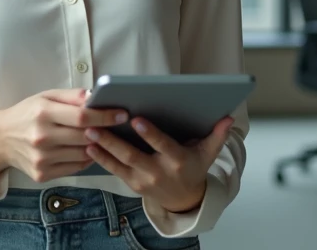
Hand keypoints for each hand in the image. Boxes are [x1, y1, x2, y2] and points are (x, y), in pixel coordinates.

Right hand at [0, 89, 128, 182]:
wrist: (0, 139)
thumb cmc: (27, 114)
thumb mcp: (45, 97)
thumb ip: (72, 96)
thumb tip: (96, 97)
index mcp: (43, 113)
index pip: (82, 116)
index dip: (105, 116)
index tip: (122, 114)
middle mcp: (41, 137)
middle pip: (85, 137)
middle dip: (105, 131)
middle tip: (118, 127)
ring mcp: (41, 159)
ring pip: (83, 155)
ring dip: (97, 147)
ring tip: (102, 138)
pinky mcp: (42, 174)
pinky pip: (75, 168)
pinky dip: (85, 159)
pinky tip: (86, 150)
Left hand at [84, 115, 234, 213]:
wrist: (185, 200)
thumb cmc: (194, 168)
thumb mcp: (208, 153)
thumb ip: (217, 135)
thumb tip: (228, 118)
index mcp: (177, 159)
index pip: (162, 145)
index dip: (149, 134)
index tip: (136, 120)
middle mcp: (159, 171)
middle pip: (133, 155)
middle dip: (115, 141)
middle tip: (98, 126)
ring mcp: (144, 179)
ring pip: (120, 163)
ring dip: (103, 148)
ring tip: (88, 133)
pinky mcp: (133, 184)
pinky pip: (114, 171)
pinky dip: (101, 159)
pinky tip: (89, 146)